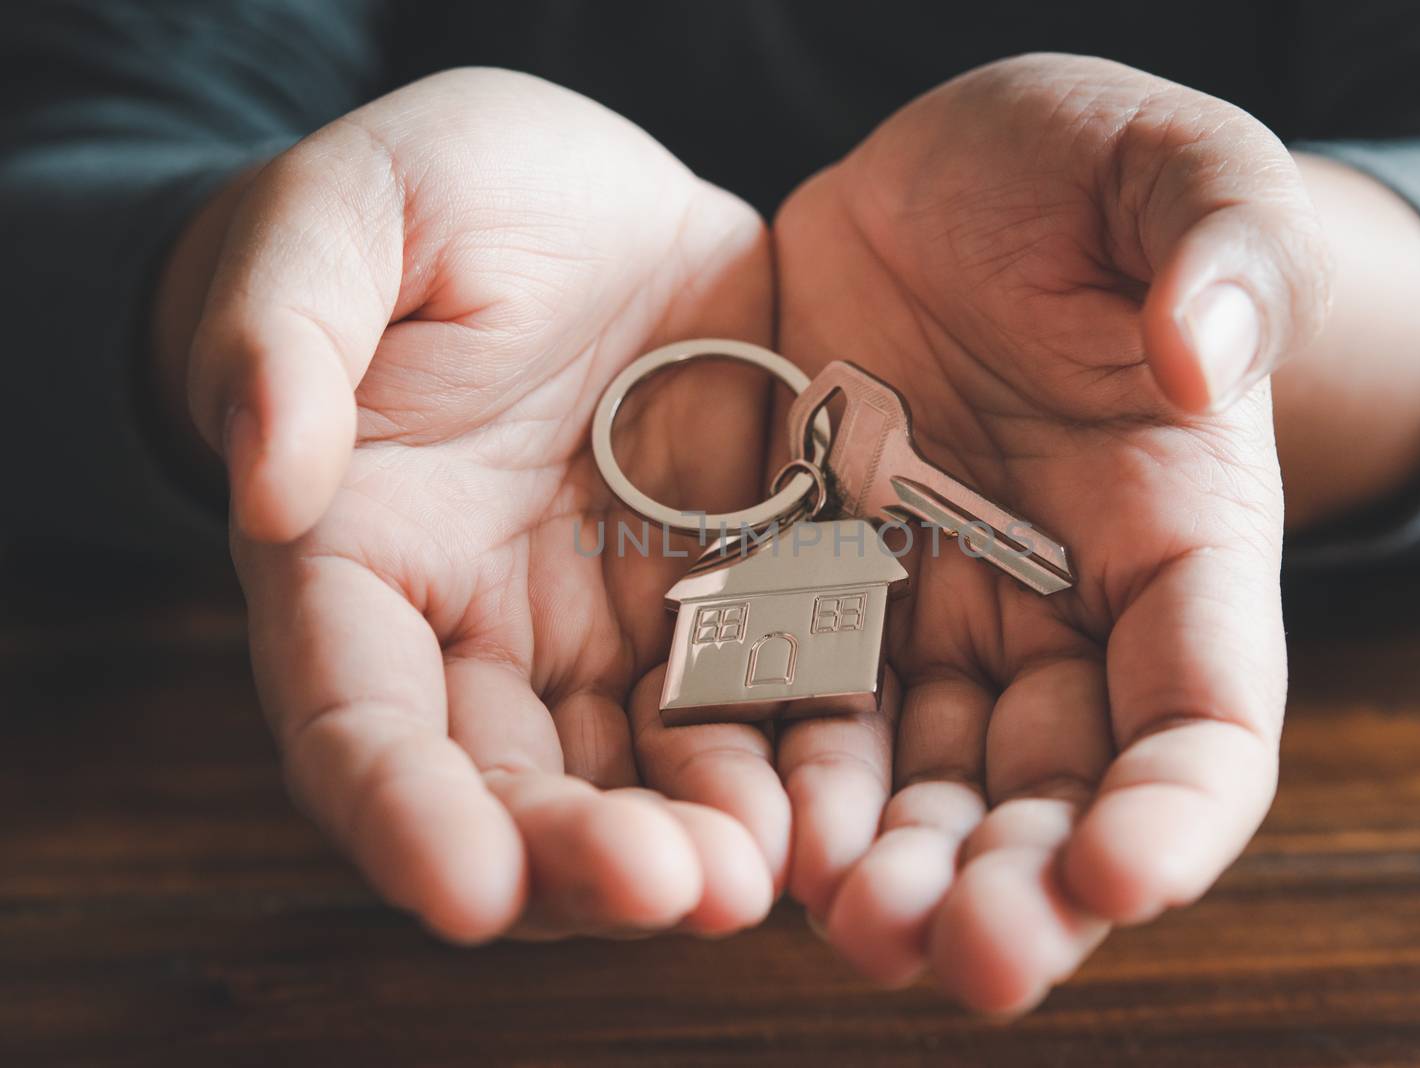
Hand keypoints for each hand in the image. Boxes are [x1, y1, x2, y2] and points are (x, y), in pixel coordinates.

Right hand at [170, 69, 792, 940]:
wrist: (588, 206)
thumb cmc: (436, 198)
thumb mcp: (351, 217)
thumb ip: (283, 333)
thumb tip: (266, 480)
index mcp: (363, 557)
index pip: (355, 718)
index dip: (402, 812)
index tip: (466, 889)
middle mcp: (482, 628)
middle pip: (511, 784)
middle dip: (577, 859)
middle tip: (671, 891)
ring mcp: (609, 629)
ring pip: (639, 777)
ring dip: (694, 842)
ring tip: (759, 875)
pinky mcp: (721, 603)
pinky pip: (755, 704)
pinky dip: (786, 765)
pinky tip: (836, 801)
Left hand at [773, 55, 1330, 1011]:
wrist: (939, 185)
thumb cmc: (1078, 172)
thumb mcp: (1165, 166)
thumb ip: (1218, 242)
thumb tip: (1208, 362)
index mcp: (1179, 535)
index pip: (1209, 709)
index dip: (1181, 806)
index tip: (1129, 872)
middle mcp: (1059, 608)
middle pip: (1058, 789)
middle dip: (1023, 886)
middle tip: (968, 955)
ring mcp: (931, 611)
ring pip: (922, 782)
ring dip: (895, 869)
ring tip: (854, 924)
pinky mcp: (816, 589)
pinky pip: (795, 708)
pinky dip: (780, 784)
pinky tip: (748, 834)